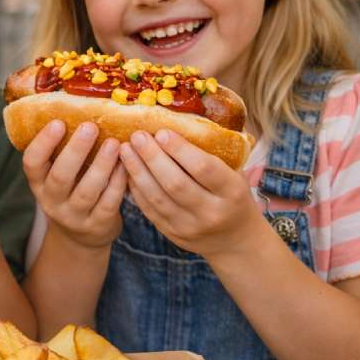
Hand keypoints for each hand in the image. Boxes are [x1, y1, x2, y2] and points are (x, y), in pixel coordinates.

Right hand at [21, 120, 127, 249]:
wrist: (81, 236)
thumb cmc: (71, 191)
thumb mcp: (57, 175)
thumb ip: (62, 151)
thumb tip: (77, 107)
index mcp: (38, 183)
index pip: (32, 163)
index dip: (43, 143)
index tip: (58, 122)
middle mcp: (52, 201)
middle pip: (60, 177)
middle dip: (75, 150)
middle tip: (90, 126)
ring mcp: (74, 216)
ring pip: (88, 190)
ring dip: (102, 165)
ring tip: (114, 143)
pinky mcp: (98, 225)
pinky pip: (109, 202)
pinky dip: (119, 182)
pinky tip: (127, 164)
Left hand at [119, 129, 263, 257]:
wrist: (234, 239)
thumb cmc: (232, 195)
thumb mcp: (235, 175)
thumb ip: (213, 154)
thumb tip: (180, 119)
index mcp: (232, 192)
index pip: (203, 168)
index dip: (179, 149)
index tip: (161, 131)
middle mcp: (211, 212)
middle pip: (175, 183)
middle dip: (152, 157)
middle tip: (136, 136)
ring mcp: (190, 226)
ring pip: (157, 197)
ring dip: (137, 171)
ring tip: (125, 149)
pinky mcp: (172, 233)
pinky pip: (149, 209)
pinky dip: (136, 188)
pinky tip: (126, 170)